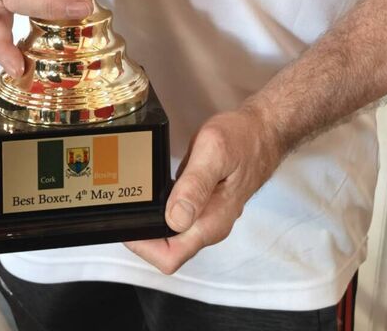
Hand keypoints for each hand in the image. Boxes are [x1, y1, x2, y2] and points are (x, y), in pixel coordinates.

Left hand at [124, 105, 282, 273]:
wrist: (263, 131)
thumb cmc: (243, 138)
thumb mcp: (214, 152)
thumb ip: (194, 185)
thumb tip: (175, 219)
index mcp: (211, 222)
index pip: (170, 257)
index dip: (143, 247)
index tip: (128, 220)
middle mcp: (209, 227)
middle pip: (167, 250)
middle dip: (141, 234)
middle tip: (124, 205)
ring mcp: (208, 218)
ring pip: (171, 236)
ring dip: (150, 223)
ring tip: (133, 197)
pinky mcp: (205, 206)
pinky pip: (177, 219)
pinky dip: (161, 210)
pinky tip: (153, 192)